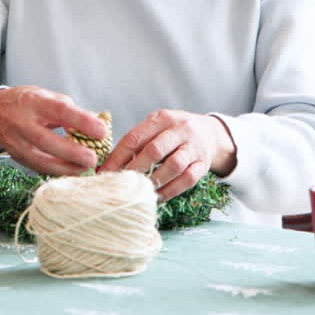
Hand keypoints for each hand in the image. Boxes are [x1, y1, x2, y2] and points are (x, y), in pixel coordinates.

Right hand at [0, 86, 108, 175]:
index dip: (81, 121)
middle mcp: (20, 122)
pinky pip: (38, 168)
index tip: (102, 131)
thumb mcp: (47, 97)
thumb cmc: (29, 103)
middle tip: (93, 159)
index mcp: (33, 101)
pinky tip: (72, 173)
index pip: (59, 110)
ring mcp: (16, 142)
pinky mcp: (16, 157)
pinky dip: (57, 172)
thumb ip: (70, 111)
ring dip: (66, 169)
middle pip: (46, 140)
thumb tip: (94, 126)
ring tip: (86, 170)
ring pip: (40, 161)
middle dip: (72, 153)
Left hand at [97, 109, 236, 200]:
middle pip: (154, 151)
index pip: (135, 137)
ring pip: (173, 166)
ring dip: (154, 180)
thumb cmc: (173, 131)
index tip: (104, 171)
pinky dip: (170, 190)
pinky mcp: (204, 163)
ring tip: (139, 190)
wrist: (209, 132)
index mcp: (162, 118)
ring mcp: (194, 147)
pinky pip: (187, 179)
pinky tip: (157, 196)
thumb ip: (136, 141)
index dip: (117, 156)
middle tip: (121, 183)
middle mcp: (180, 129)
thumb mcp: (156, 126)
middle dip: (135, 169)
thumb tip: (110, 164)